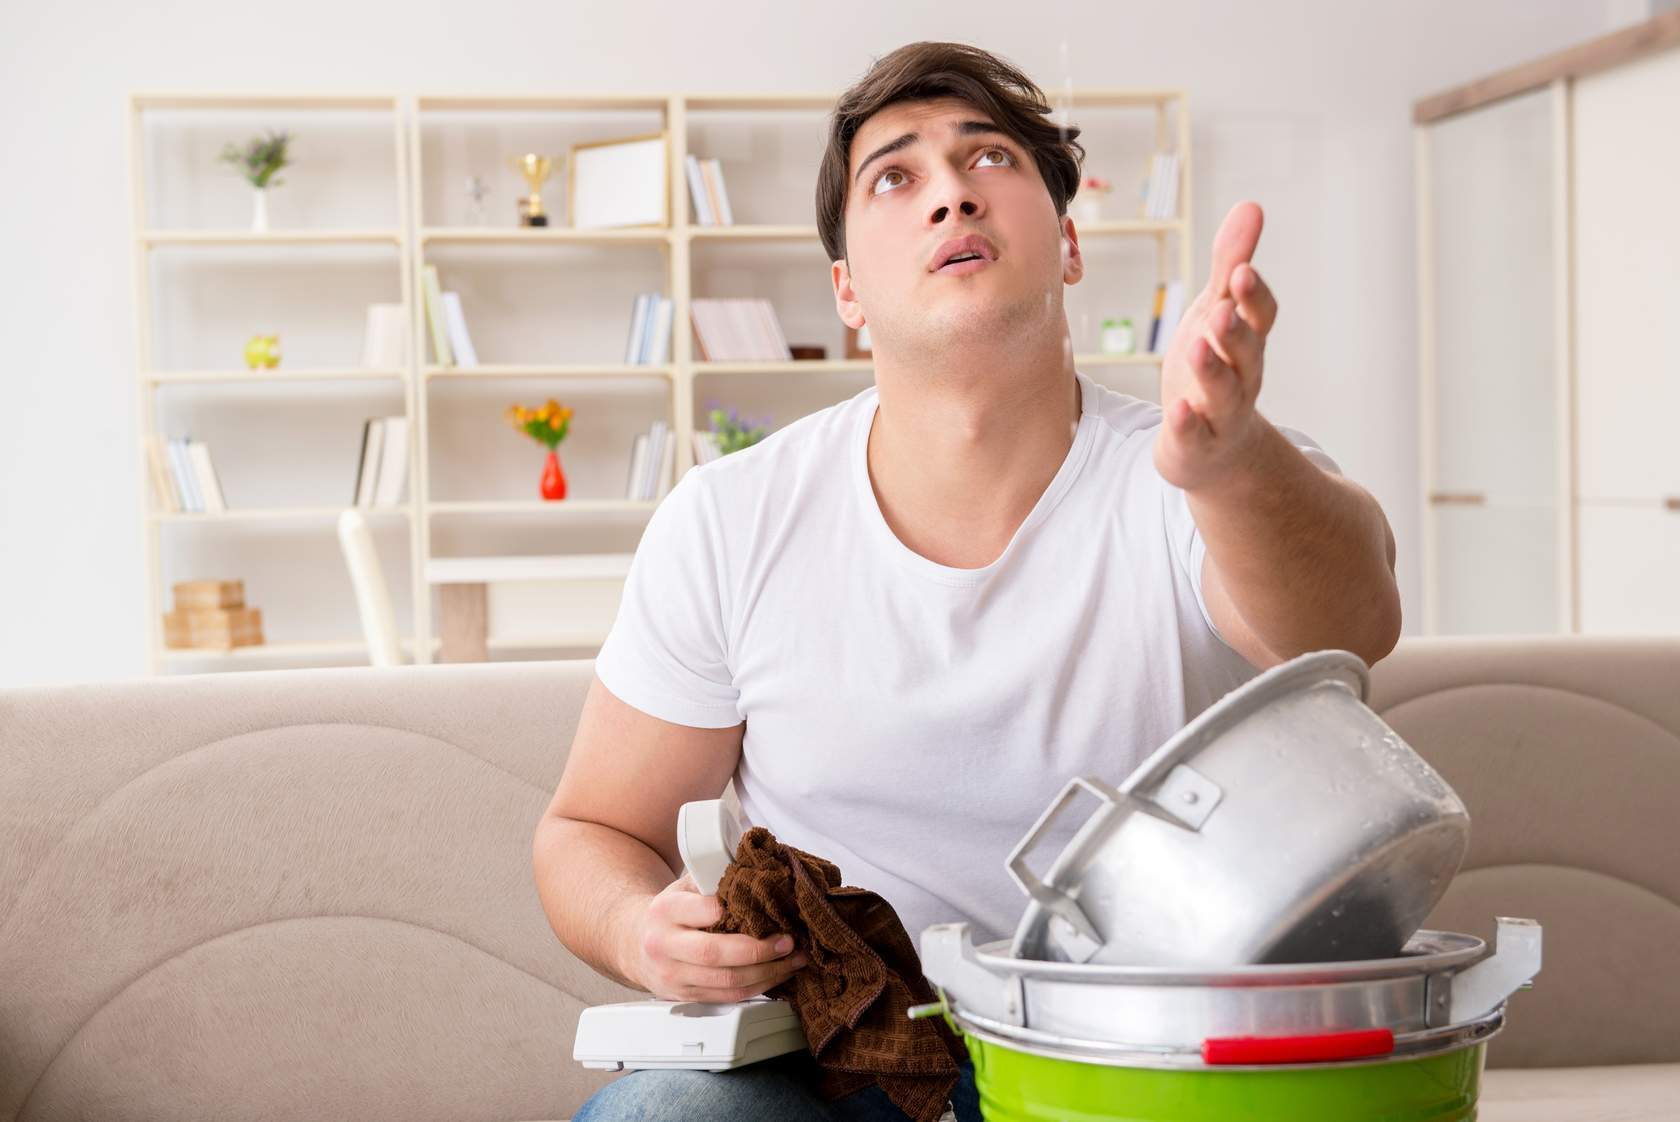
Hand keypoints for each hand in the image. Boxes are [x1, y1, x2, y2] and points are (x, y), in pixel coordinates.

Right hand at [624, 872, 806, 1001]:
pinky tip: (776, 975)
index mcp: (665, 911)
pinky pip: (728, 997)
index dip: (734, 912)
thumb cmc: (670, 912)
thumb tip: (757, 869)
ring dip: (767, 973)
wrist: (636, 943)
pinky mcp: (686, 996)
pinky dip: (758, 988)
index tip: (763, 909)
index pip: (701, 911)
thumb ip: (712, 878)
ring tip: (793, 960)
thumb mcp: (683, 886)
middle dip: (759, 950)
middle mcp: (665, 945)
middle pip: (715, 954)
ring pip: (726, 982)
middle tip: (788, 941)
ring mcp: (673, 976)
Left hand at [1154, 200, 1279, 492]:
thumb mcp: (1217, 312)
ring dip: (1213, 371)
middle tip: (1223, 309)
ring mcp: (1221, 412)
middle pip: (1245, 352)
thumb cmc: (1214, 367)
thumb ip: (1230, 265)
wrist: (1211, 449)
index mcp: (1246, 341)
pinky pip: (1195, 434)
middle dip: (1236, 330)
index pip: (1261, 316)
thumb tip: (1252, 205)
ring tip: (1197, 348)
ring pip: (1224, 393)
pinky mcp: (1196, 443)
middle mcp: (1242, 376)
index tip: (1242, 270)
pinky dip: (1187, 423)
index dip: (1254, 296)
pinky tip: (1177, 409)